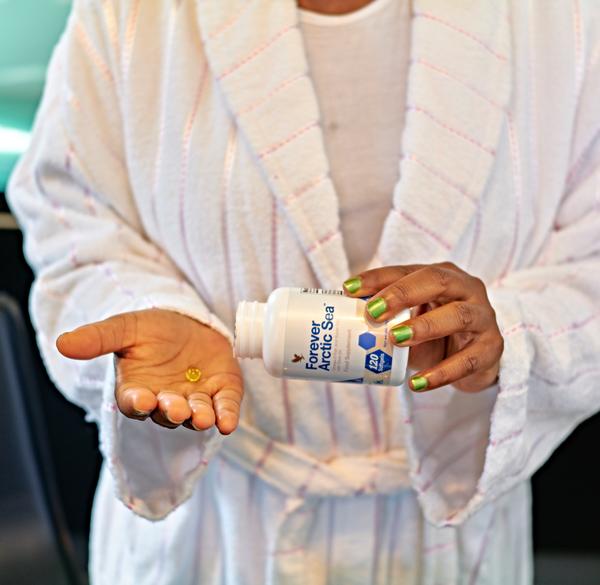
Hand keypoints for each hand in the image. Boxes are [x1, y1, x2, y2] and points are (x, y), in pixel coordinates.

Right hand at [56, 309, 242, 432]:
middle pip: (167, 413)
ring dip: (199, 417)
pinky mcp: (222, 392)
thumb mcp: (125, 328)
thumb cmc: (152, 329)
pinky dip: (227, 416)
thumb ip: (98, 338)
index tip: (141, 398)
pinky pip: (224, 408)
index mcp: (139, 389)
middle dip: (172, 411)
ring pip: (196, 414)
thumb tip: (62, 342)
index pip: (135, 403)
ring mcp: (196, 398)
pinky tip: (228, 422)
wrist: (188, 321)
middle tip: (176, 408)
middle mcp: (166, 400)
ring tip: (202, 417)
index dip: (138, 402)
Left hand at [343, 263, 503, 392]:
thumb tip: (343, 320)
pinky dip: (442, 372)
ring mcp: (483, 317)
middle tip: (373, 311)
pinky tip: (418, 384)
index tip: (349, 289)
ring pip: (458, 315)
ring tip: (395, 339)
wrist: (478, 358)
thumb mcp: (412, 319)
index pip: (407, 270)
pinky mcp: (492, 348)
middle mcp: (466, 289)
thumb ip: (387, 317)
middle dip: (403, 294)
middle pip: (437, 281)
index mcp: (442, 275)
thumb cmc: (437, 331)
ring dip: (424, 326)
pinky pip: (468, 360)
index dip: (378, 278)